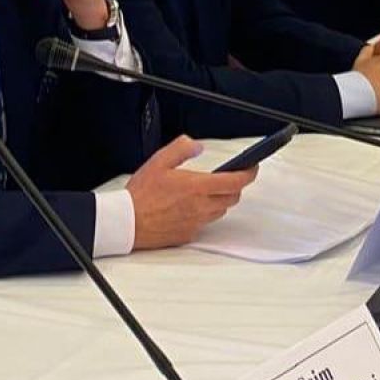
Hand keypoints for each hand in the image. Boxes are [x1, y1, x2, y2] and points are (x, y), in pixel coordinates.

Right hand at [127, 136, 255, 249]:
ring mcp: (196, 222)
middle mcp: (201, 206)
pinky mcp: (188, 234)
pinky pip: (205, 223)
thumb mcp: (158, 162)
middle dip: (235, 186)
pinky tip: (191, 207)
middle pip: (232, 197)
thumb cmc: (140, 195)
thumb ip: (181, 149)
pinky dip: (205, 213)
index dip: (249, 173)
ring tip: (207, 191)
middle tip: (228, 178)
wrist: (127, 223)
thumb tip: (196, 145)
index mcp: (196, 187)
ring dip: (221, 200)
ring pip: (220, 211)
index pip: (235, 181)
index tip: (252, 167)